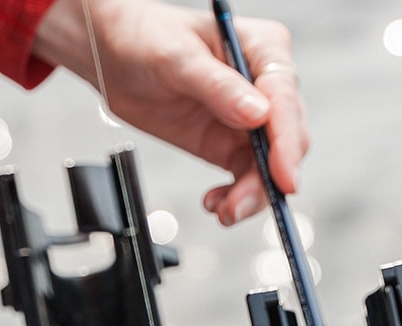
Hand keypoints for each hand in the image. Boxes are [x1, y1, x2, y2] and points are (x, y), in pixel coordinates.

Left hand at [33, 0, 307, 226]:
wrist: (114, 56)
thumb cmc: (146, 37)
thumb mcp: (177, 57)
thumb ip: (218, 86)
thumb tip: (257, 114)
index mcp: (263, 49)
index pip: (285, 99)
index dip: (287, 142)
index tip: (283, 176)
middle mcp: (265, 85)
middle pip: (288, 139)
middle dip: (271, 176)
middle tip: (242, 202)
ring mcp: (251, 119)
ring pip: (271, 166)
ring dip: (253, 194)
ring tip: (226, 211)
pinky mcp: (231, 144)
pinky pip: (248, 178)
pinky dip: (237, 197)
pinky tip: (217, 204)